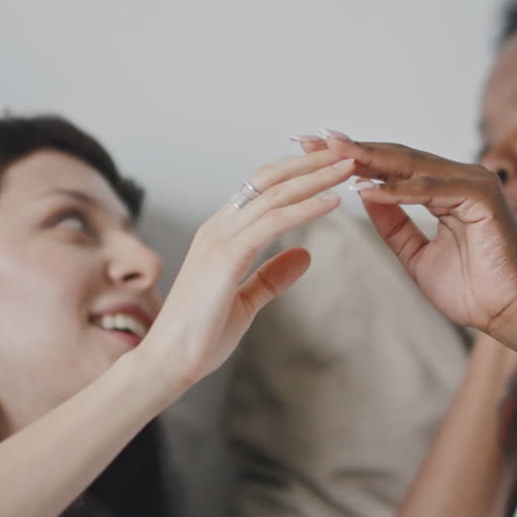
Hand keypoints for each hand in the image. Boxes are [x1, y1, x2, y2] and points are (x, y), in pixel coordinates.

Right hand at [137, 150, 355, 390]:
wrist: (168, 363)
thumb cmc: (200, 336)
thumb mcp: (247, 301)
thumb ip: (272, 276)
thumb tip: (305, 255)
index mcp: (221, 234)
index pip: (262, 189)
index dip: (297, 173)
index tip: (330, 165)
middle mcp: (218, 228)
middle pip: (269, 180)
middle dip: (310, 164)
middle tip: (346, 152)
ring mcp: (218, 240)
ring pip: (274, 195)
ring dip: (314, 178)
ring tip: (347, 168)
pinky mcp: (225, 258)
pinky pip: (272, 223)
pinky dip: (304, 208)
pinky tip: (331, 202)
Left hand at [296, 131, 516, 333]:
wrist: (511, 312)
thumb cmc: (472, 288)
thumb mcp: (416, 254)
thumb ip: (393, 223)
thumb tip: (363, 192)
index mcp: (445, 187)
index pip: (390, 165)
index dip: (349, 157)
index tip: (308, 151)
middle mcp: (459, 177)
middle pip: (395, 156)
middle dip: (349, 148)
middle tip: (307, 140)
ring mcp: (473, 182)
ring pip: (411, 165)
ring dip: (367, 159)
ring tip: (329, 154)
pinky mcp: (482, 195)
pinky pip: (431, 189)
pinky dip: (397, 189)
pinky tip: (363, 188)